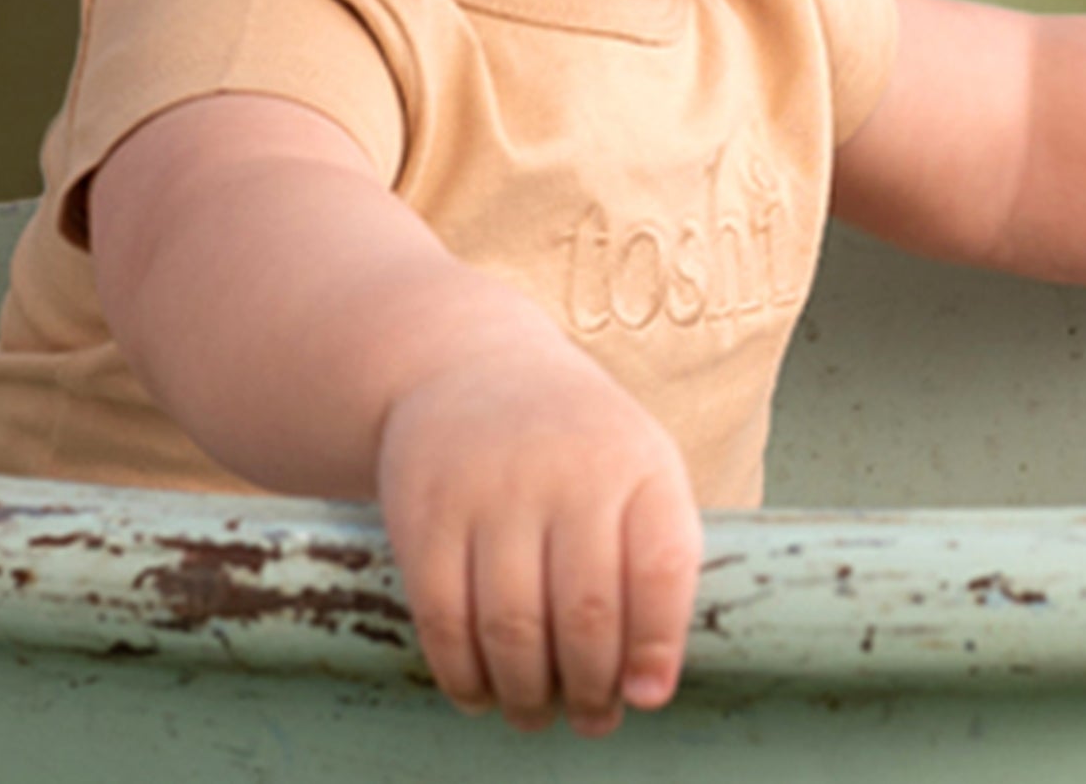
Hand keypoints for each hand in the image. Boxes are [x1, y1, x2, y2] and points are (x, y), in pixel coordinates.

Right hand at [376, 342, 702, 736]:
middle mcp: (564, 467)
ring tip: (536, 711)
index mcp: (634, 460)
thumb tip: (646, 689)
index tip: (646, 695)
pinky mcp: (425, 510)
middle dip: (591, 690)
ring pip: (513, 629)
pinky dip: (464, 676)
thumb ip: (656, 561)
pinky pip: (444, 620)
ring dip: (528, 695)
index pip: (660, 569)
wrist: (469, 368)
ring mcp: (490, 486)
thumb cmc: (575, 444)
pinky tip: (480, 691)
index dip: (657, 646)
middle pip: (586, 613)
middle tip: (591, 718)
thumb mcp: (637, 469)